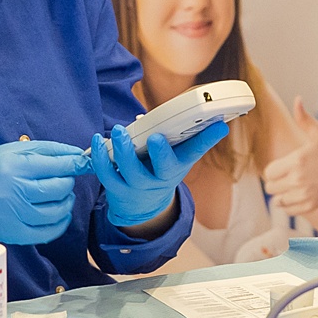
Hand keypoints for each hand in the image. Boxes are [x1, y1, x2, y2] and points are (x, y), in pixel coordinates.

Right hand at [0, 139, 87, 244]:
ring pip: (57, 211)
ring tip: (60, 195)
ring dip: (66, 201)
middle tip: (63, 178)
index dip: (76, 164)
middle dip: (68, 181)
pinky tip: (58, 213)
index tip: (85, 163)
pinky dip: (60, 223)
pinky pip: (48, 232)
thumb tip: (80, 155)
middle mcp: (14, 192)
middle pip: (60, 188)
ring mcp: (14, 215)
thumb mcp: (17, 150)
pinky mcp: (14, 233)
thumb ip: (51, 150)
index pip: (58, 166)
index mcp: (14, 167)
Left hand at [90, 120, 228, 229]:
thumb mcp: (172, 156)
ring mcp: (140, 186)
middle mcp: (162, 177)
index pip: (196, 150)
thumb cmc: (158, 169)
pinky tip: (97, 141)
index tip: (220, 125)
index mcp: (179, 164)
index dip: (208, 138)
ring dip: (124, 151)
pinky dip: (100, 157)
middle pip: (164, 168)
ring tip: (118, 131)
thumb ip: (171, 134)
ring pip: (132, 172)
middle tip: (156, 137)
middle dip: (161, 153)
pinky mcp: (117, 189)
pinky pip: (107, 174)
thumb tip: (162, 112)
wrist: (144, 206)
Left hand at [262, 97, 317, 215]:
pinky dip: (287, 205)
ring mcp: (303, 194)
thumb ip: (304, 118)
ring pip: (277, 200)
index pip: (268, 172)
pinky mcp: (309, 205)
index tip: (281, 168)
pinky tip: (295, 196)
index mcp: (296, 161)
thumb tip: (297, 99)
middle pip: (270, 187)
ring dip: (281, 194)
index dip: (273, 170)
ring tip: (290, 188)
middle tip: (286, 178)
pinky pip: (287, 209)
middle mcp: (297, 179)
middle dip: (276, 182)